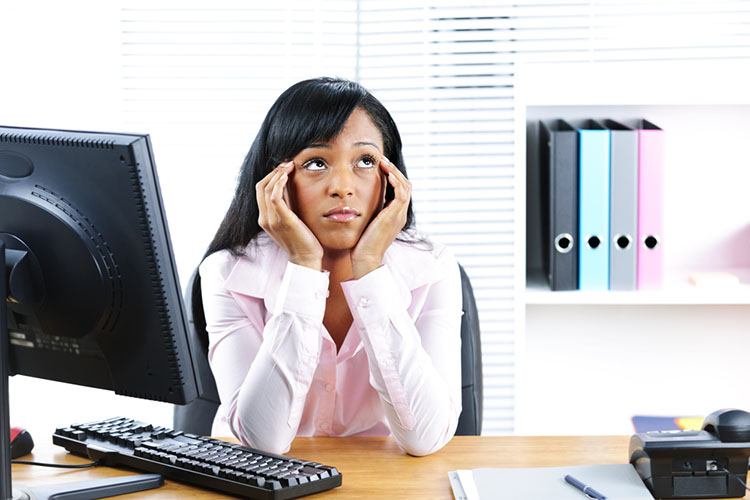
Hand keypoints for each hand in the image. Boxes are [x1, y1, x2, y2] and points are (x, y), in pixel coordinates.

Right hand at [256, 161, 323, 269]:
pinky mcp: (282, 220)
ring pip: (267, 189)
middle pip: (261, 187)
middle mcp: (264, 219)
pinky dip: (279, 184)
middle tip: (287, 163)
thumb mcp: (291, 219)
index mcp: (265, 218)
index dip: (270, 176)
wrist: (306, 259)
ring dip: (278, 174)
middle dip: (273, 172)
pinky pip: (275, 197)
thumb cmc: (302, 240)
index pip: (261, 190)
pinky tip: (287, 176)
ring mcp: (271, 220)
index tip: (284, 168)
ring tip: (289, 166)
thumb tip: (288, 187)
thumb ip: (287, 205)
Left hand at [351, 157, 410, 278]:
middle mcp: (400, 214)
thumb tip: (358, 199)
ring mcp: (399, 215)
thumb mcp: (366, 222)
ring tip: (383, 162)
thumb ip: (368, 210)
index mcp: (394, 215)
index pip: (400, 190)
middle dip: (395, 170)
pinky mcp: (394, 216)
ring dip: (395, 172)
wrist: (365, 259)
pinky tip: (387, 174)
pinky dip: (396, 182)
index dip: (392, 176)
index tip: (380, 166)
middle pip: (406, 185)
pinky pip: (401, 194)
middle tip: (382, 160)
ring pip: (405, 186)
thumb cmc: (362, 243)